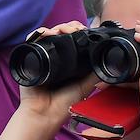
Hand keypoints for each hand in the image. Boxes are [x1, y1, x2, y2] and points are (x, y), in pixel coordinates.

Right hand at [1, 22, 100, 139]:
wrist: (45, 112)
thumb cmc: (64, 102)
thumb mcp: (86, 85)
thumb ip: (96, 73)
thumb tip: (108, 58)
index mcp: (70, 60)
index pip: (74, 39)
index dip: (78, 31)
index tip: (83, 30)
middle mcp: (57, 56)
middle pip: (62, 33)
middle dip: (68, 27)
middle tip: (72, 30)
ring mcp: (44, 55)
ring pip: (49, 34)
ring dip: (55, 28)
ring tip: (60, 31)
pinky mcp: (32, 57)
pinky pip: (33, 41)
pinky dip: (37, 33)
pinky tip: (44, 33)